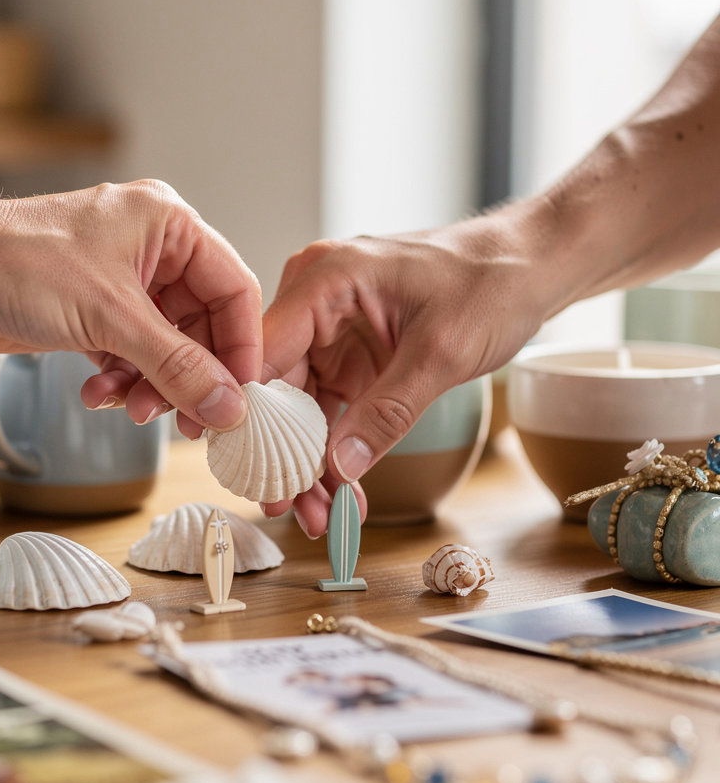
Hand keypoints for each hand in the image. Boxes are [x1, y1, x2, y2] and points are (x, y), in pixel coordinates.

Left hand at [0, 179, 262, 434]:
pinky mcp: (89, 313)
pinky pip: (127, 355)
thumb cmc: (14, 262)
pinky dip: (119, 379)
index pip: (233, 288)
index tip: (241, 397)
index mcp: (167, 225)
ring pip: (164, 346)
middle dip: (192, 375)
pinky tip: (97, 394)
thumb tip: (228, 407)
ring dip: (153, 384)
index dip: (241, 346)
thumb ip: (177, 366)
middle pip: (200, 324)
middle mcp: (148, 250)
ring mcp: (117, 283)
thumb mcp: (111, 317)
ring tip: (132, 410)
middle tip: (189, 421)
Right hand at [260, 216, 546, 535]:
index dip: (251, 415)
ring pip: (301, 407)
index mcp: (324, 280)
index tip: (253, 472)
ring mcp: (332, 329)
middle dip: (284, 453)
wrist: (532, 267)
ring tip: (319, 516)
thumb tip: (340, 467)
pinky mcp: (351, 353)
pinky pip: (330, 408)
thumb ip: (388, 411)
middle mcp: (316, 301)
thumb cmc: (492, 282)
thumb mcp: (441, 352)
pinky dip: (336, 450)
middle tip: (288, 508)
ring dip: (309, 462)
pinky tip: (343, 492)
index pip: (264, 354)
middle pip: (278, 388)